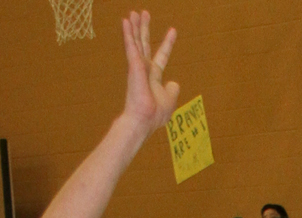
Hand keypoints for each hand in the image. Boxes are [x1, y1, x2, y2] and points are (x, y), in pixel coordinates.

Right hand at [121, 10, 178, 132]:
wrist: (144, 120)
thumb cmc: (155, 114)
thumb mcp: (170, 100)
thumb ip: (172, 90)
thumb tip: (175, 83)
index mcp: (153, 77)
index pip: (161, 56)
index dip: (167, 44)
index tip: (173, 30)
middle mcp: (144, 70)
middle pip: (144, 44)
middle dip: (144, 29)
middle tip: (144, 13)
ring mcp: (137, 67)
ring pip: (136, 41)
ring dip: (135, 26)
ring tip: (134, 12)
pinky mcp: (133, 65)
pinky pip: (131, 45)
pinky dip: (128, 33)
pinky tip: (126, 20)